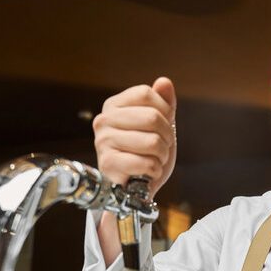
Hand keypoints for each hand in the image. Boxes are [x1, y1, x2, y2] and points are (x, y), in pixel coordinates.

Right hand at [93, 77, 177, 197]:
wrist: (134, 188)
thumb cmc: (146, 154)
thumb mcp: (160, 126)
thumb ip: (163, 103)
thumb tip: (164, 81)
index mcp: (114, 105)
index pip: (147, 93)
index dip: (165, 110)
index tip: (165, 126)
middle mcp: (104, 120)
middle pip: (152, 116)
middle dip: (166, 136)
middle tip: (162, 147)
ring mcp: (103, 141)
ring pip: (152, 142)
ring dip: (161, 156)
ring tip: (153, 160)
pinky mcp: (107, 163)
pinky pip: (145, 163)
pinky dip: (154, 170)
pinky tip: (146, 172)